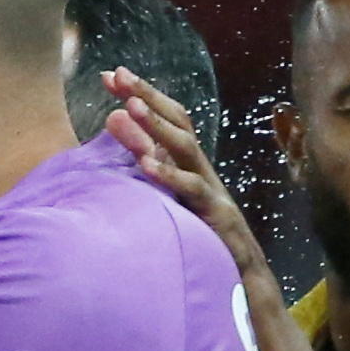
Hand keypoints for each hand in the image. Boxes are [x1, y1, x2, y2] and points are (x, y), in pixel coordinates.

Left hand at [101, 69, 276, 293]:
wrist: (240, 276)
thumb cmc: (199, 237)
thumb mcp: (169, 198)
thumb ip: (146, 163)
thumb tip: (112, 126)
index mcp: (188, 163)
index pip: (165, 118)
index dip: (140, 94)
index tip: (109, 74)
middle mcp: (200, 168)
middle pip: (177, 121)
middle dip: (147, 96)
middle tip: (118, 75)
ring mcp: (209, 188)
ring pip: (185, 148)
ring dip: (157, 126)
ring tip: (129, 107)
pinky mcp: (214, 214)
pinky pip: (191, 190)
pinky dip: (169, 176)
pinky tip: (145, 164)